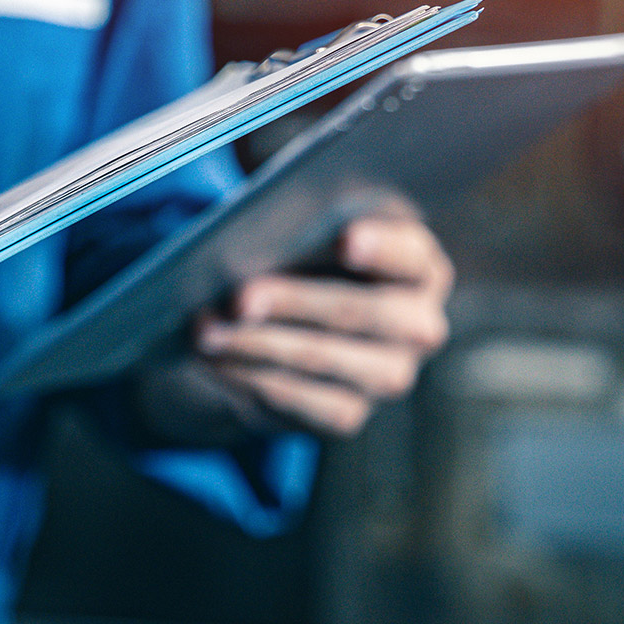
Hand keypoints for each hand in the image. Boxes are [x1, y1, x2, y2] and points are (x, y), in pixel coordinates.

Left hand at [137, 212, 452, 444]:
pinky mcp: (347, 414)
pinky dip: (253, 380)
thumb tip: (255, 210)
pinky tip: (215, 360)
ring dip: (260, 345)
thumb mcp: (296, 223)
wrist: (272, 327)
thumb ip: (294, 209)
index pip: (415, 256)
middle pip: (368, 316)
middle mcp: (417, 323)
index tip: (346, 237)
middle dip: (299, 302)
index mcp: (417, 264)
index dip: (384, 248)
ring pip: (329, 362)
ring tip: (205, 328)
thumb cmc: (289, 255)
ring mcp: (387, 375)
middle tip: (241, 293)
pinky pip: (304, 404)